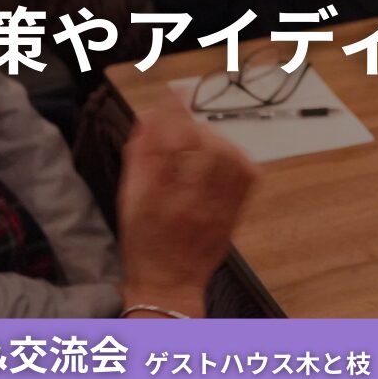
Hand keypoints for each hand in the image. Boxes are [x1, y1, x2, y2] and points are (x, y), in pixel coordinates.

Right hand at [115, 103, 256, 306]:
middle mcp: (193, 202)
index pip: (168, 142)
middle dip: (192, 124)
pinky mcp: (235, 212)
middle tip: (181, 119)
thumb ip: (139, 158)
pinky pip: (247, 174)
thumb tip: (147, 119)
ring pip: (228, 157)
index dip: (171, 112)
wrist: (170, 284)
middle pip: (202, 146)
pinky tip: (223, 154)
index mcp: (160, 198)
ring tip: (200, 137)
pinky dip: (237, 156)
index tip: (171, 94)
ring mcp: (218, 207)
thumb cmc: (145, 246)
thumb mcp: (130, 202)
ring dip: (215, 137)